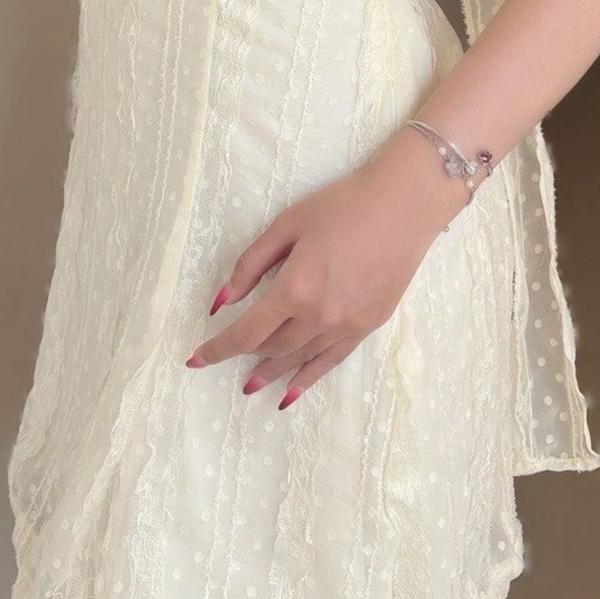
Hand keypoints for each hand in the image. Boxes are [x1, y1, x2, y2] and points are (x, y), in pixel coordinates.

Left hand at [184, 126, 470, 407]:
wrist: (404, 205)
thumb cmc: (342, 205)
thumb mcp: (287, 224)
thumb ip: (251, 264)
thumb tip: (222, 300)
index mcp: (294, 288)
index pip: (246, 332)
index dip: (217, 348)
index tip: (195, 359)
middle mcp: (319, 316)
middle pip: (271, 347)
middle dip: (242, 355)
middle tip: (222, 359)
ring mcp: (346, 326)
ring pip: (298, 359)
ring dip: (270, 372)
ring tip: (250, 384)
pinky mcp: (367, 327)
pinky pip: (329, 362)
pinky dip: (306, 379)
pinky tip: (290, 393)